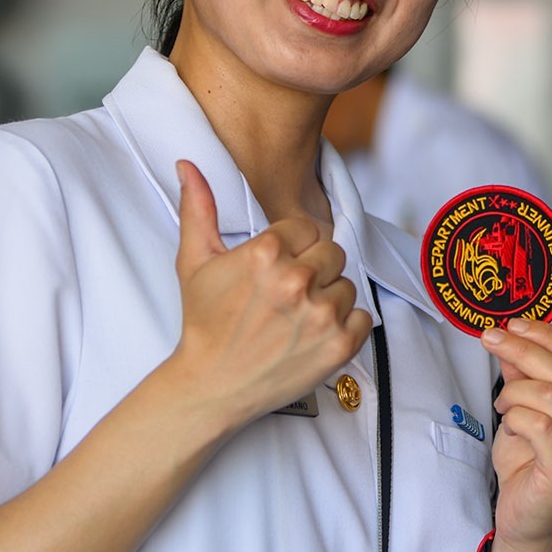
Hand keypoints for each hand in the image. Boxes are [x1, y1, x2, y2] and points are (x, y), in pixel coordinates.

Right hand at [169, 160, 371, 421]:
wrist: (211, 385)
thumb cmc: (203, 323)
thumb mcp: (195, 262)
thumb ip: (198, 209)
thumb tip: (187, 165)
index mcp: (266, 253)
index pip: (307, 228)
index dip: (293, 248)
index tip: (276, 269)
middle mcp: (297, 280)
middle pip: (332, 252)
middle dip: (314, 269)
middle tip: (287, 294)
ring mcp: (321, 314)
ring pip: (348, 285)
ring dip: (329, 298)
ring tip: (297, 316)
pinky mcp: (339, 344)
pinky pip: (363, 317)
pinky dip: (346, 325)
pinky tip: (314, 334)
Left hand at [480, 319, 551, 551]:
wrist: (528, 522)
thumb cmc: (531, 465)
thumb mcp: (526, 408)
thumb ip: (525, 374)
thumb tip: (511, 336)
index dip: (547, 335)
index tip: (513, 324)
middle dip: (524, 350)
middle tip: (491, 339)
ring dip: (516, 391)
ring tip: (502, 403)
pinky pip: (539, 424)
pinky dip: (515, 417)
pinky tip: (510, 425)